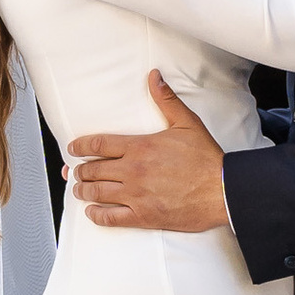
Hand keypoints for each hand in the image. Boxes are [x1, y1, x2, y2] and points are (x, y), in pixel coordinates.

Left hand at [63, 73, 230, 232]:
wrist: (222, 191)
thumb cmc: (206, 158)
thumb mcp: (187, 122)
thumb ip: (166, 100)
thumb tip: (154, 76)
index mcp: (140, 147)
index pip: (99, 144)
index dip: (81, 146)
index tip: (73, 148)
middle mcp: (133, 171)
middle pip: (93, 169)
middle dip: (80, 170)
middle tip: (76, 171)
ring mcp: (136, 196)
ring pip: (96, 193)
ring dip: (83, 190)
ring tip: (79, 189)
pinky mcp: (143, 217)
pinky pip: (110, 218)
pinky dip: (96, 215)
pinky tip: (92, 212)